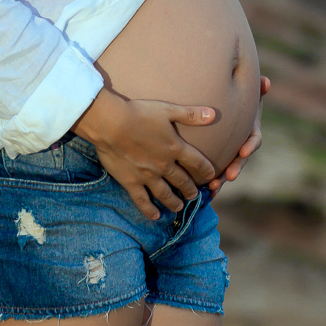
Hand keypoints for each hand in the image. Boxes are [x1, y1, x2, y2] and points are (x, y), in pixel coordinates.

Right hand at [71, 88, 217, 220]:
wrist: (112, 124)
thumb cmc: (139, 114)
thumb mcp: (167, 109)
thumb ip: (191, 115)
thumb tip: (213, 115)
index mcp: (175, 147)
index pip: (196, 161)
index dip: (205, 169)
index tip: (211, 175)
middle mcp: (164, 165)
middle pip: (181, 180)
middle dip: (190, 189)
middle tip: (194, 196)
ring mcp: (148, 176)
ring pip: (165, 193)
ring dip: (173, 202)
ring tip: (178, 207)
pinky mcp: (131, 182)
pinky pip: (142, 200)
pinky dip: (149, 210)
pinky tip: (155, 216)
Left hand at [207, 75, 269, 198]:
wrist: (221, 110)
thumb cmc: (236, 100)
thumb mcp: (246, 94)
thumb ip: (256, 89)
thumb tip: (265, 82)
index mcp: (250, 130)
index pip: (254, 140)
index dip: (250, 145)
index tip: (244, 151)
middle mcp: (242, 146)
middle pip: (241, 159)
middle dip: (236, 167)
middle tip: (230, 175)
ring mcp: (231, 155)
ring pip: (228, 170)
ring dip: (222, 179)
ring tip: (213, 186)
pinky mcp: (219, 161)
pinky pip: (216, 174)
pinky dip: (212, 184)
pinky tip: (204, 193)